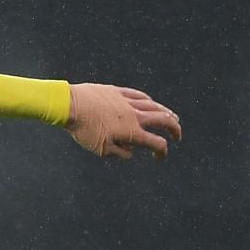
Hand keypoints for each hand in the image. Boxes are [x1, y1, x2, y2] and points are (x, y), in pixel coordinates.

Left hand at [65, 83, 181, 159]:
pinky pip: (139, 95)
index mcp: (132, 132)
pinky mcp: (119, 92)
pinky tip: (151, 103)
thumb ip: (120, 153)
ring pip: (154, 106)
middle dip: (174, 129)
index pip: (155, 143)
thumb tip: (131, 153)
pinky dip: (149, 101)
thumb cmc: (84, 130)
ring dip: (166, 113)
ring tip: (173, 117)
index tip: (159, 157)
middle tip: (177, 135)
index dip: (162, 152)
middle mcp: (135, 115)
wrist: (72, 105)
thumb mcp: (101, 150)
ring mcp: (128, 101)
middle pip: (163, 120)